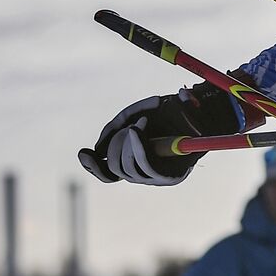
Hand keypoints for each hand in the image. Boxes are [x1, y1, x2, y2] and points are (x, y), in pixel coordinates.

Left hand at [77, 82, 241, 184]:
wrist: (179, 122)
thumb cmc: (186, 117)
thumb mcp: (192, 110)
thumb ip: (190, 105)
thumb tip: (184, 96)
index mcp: (173, 171)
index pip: (150, 168)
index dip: (139, 149)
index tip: (134, 127)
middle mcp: (151, 178)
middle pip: (127, 167)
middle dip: (126, 142)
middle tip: (134, 122)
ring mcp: (134, 174)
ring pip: (114, 165)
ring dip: (116, 141)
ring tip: (129, 121)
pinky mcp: (120, 167)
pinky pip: (104, 172)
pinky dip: (93, 164)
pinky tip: (84, 154)